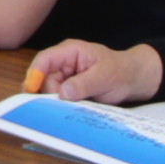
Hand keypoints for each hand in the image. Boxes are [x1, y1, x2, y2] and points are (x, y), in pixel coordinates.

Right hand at [27, 39, 159, 104]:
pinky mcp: (67, 90)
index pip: (44, 60)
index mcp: (70, 52)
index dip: (35, 75)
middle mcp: (63, 63)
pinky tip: (69, 111)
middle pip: (43, 79)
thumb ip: (84, 83)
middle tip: (62, 107)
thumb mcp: (105, 76)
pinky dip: (61, 107)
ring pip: (49, 92)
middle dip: (49, 94)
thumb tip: (63, 93)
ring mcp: (64, 77)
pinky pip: (57, 99)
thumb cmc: (121, 72)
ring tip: (72, 107)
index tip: (31, 91)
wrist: (132, 80)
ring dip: (56, 102)